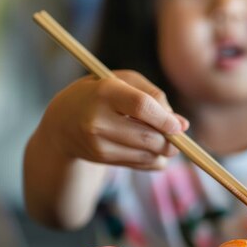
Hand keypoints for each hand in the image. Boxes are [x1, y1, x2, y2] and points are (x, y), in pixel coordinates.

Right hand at [38, 70, 188, 169]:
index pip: (142, 107)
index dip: (165, 119)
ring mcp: (97, 143)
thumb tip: (182, 125)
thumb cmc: (102, 94)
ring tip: (162, 139)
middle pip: (147, 137)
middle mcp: (97, 120)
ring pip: (147, 154)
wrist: (63, 121)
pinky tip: (149, 148)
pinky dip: (154, 159)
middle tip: (178, 135)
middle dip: (171, 140)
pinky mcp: (101, 159)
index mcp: (105, 92)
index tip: (179, 125)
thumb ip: (155, 96)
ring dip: (164, 150)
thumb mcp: (125, 81)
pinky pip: (141, 164)